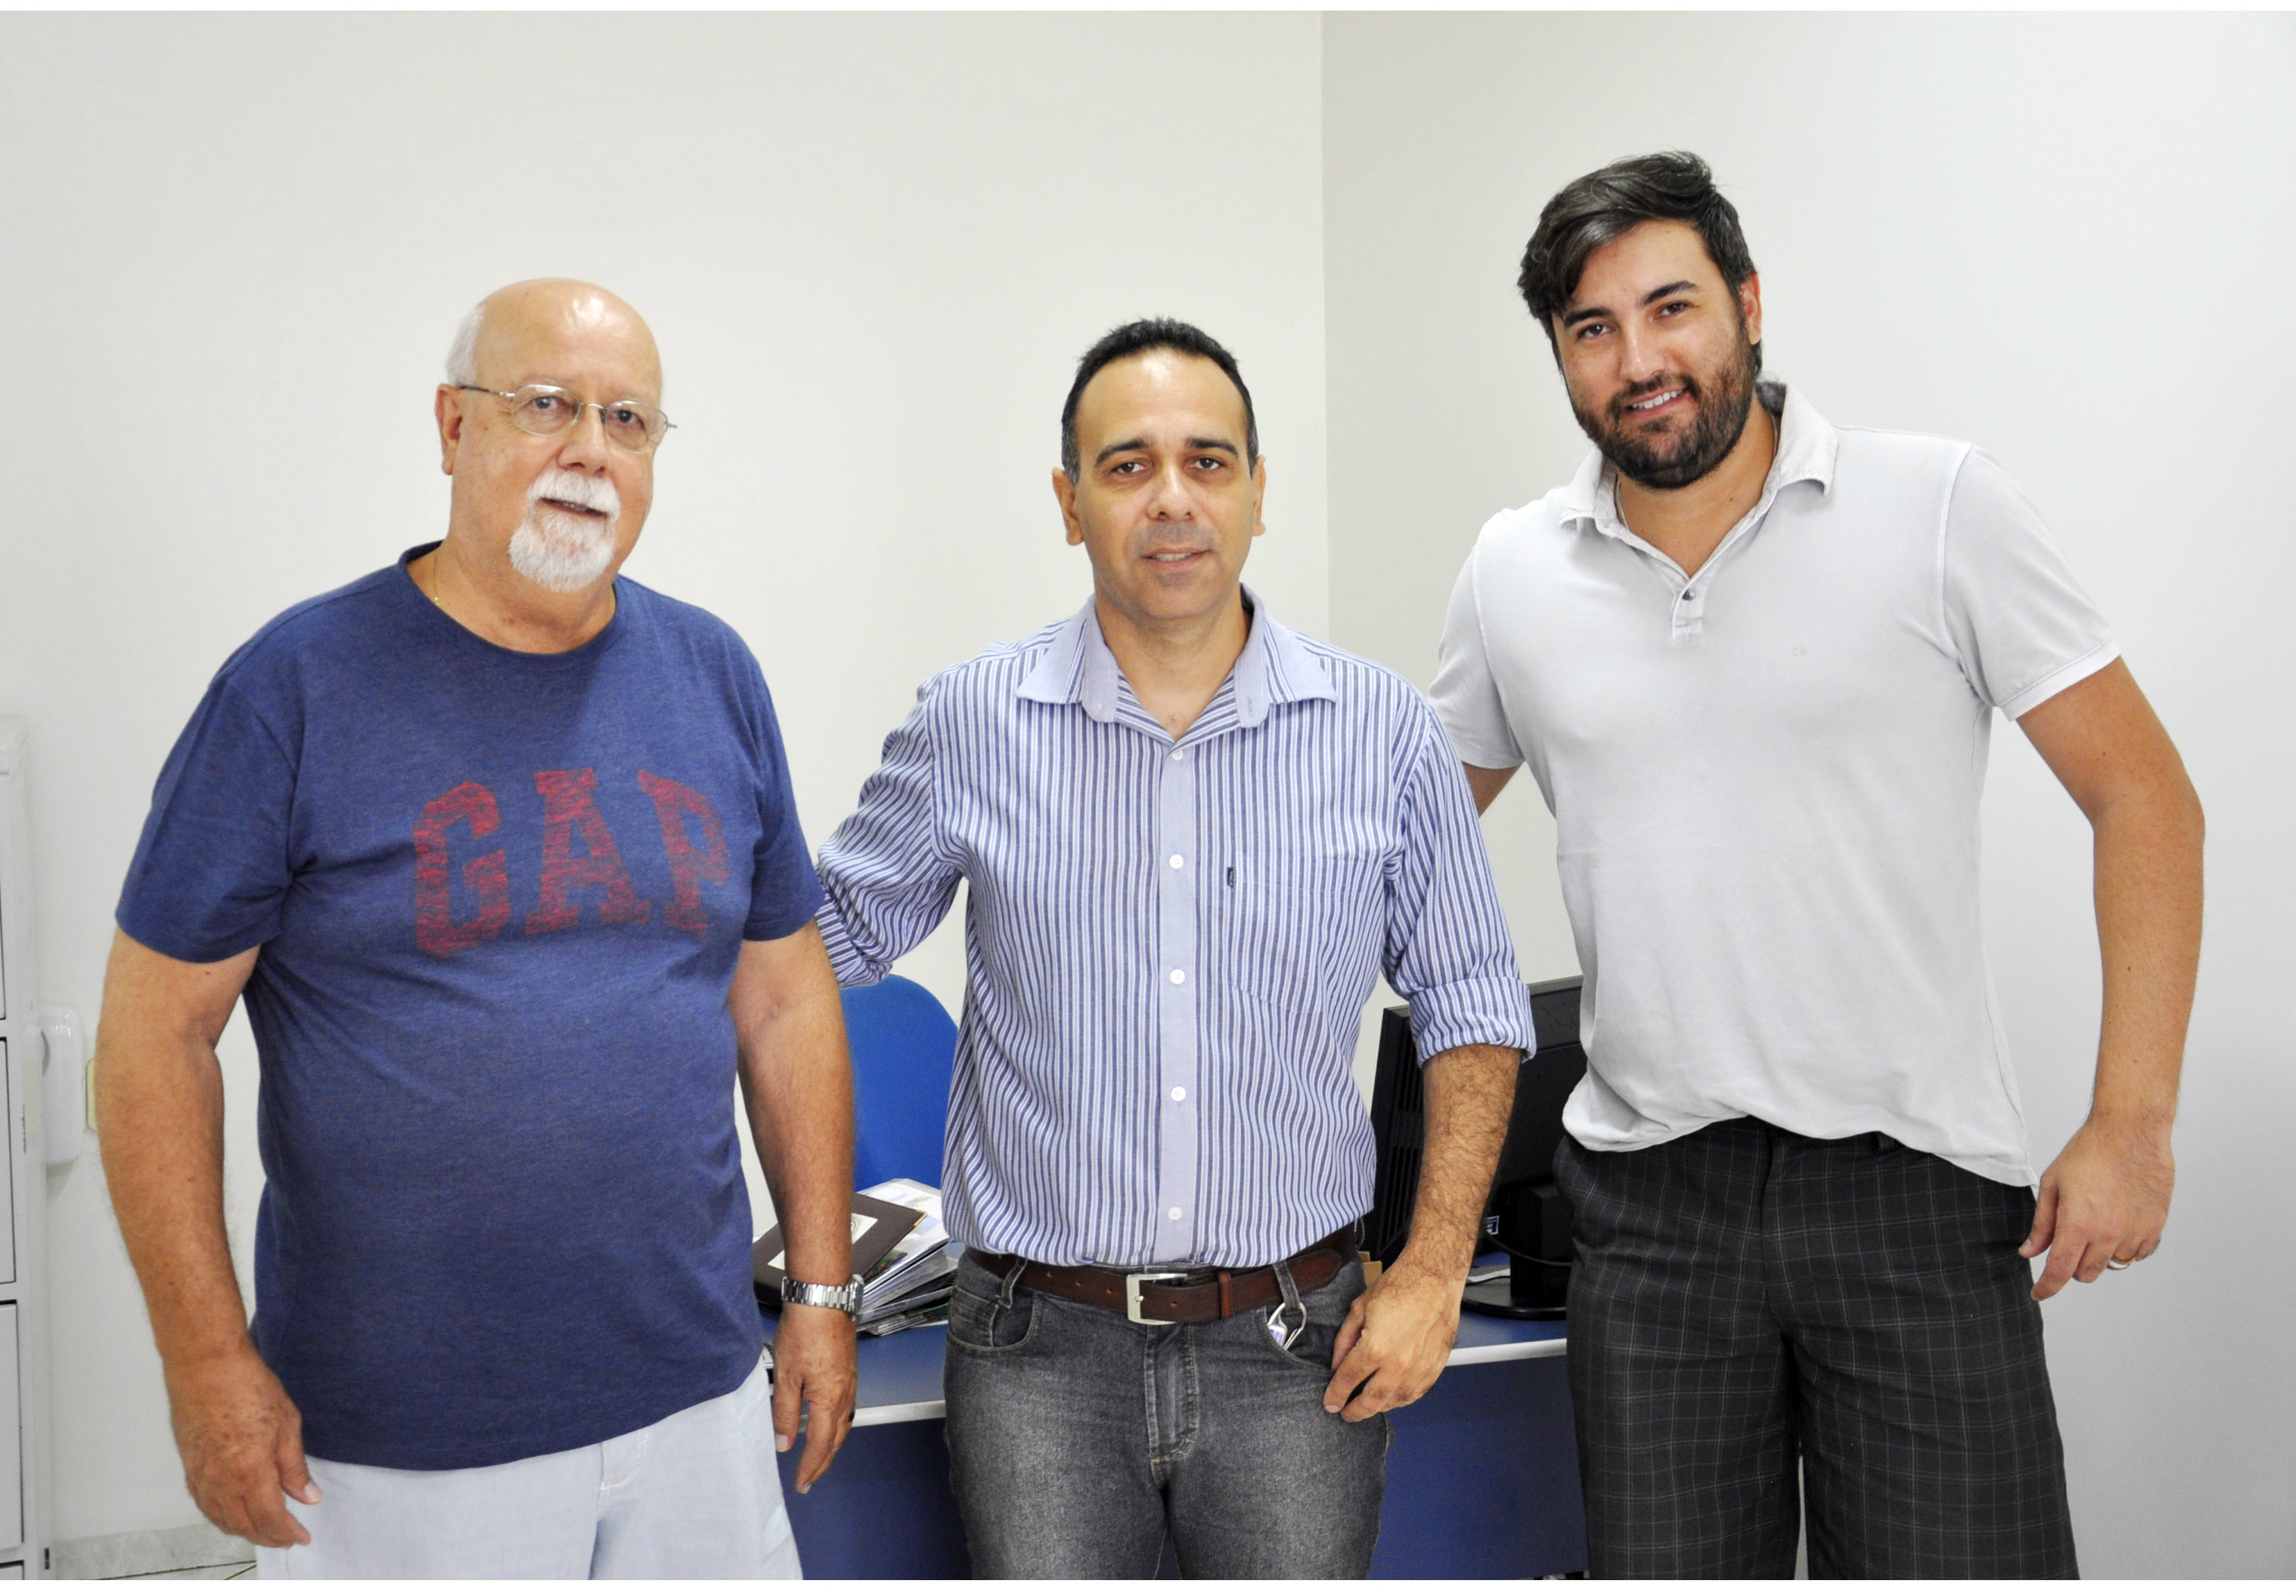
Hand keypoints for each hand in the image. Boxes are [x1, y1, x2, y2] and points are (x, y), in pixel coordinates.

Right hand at [163, 1344, 316, 1548]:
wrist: (206, 1366)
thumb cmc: (246, 1386)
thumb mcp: (287, 1424)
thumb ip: (294, 1467)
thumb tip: (307, 1496)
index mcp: (251, 1471)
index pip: (271, 1518)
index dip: (288, 1532)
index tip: (302, 1536)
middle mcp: (222, 1481)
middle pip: (245, 1525)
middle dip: (269, 1537)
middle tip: (288, 1537)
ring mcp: (202, 1476)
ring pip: (223, 1520)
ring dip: (245, 1530)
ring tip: (266, 1530)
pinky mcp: (190, 1467)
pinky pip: (206, 1505)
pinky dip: (222, 1517)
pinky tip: (234, 1514)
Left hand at [771, 1304, 857, 1491]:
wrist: (823, 1299)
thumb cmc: (804, 1332)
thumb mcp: (786, 1377)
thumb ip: (786, 1413)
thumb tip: (785, 1442)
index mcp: (830, 1400)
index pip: (821, 1445)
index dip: (810, 1467)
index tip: (801, 1483)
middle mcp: (846, 1395)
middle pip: (837, 1439)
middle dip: (824, 1462)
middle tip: (810, 1479)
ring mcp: (851, 1382)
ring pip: (845, 1424)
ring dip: (832, 1445)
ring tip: (819, 1458)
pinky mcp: (850, 1371)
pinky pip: (847, 1408)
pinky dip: (837, 1425)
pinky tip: (828, 1423)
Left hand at [1321, 1256, 1461, 1421]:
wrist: (1433, 1278)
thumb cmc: (1400, 1287)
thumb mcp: (1359, 1308)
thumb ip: (1345, 1340)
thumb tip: (1337, 1364)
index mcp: (1375, 1349)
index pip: (1348, 1381)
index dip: (1335, 1395)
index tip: (1330, 1402)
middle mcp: (1398, 1365)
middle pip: (1371, 1401)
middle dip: (1355, 1411)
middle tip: (1346, 1412)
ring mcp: (1419, 1369)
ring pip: (1395, 1402)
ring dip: (1379, 1407)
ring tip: (1368, 1405)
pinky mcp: (1435, 1367)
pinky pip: (1416, 1394)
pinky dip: (1402, 1400)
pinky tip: (1393, 1397)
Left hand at [2022, 1112, 2174, 1300]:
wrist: (2130, 1132)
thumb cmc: (2089, 1152)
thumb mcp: (2053, 1184)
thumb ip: (2042, 1224)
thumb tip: (2029, 1252)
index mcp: (2078, 1224)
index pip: (2060, 1271)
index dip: (2047, 1288)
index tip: (2039, 1293)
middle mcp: (2108, 1234)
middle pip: (2086, 1273)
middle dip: (2072, 1266)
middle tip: (2069, 1241)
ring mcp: (2135, 1232)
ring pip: (2113, 1265)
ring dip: (2100, 1255)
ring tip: (2096, 1223)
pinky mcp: (2156, 1227)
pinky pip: (2138, 1254)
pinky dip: (2125, 1247)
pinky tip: (2118, 1224)